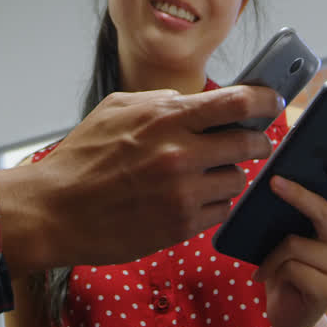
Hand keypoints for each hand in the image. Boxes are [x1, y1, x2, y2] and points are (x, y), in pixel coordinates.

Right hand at [0, 84, 281, 274]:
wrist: (55, 210)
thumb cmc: (82, 157)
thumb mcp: (116, 109)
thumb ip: (161, 100)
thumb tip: (196, 100)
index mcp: (166, 117)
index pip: (237, 102)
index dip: (264, 100)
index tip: (272, 102)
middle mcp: (180, 154)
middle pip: (250, 144)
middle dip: (255, 143)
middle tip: (250, 144)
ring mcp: (183, 193)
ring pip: (237, 180)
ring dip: (227, 176)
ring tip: (203, 175)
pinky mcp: (181, 226)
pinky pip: (220, 211)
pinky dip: (211, 204)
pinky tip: (188, 199)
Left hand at [254, 169, 326, 326]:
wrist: (285, 313)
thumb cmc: (284, 269)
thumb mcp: (287, 237)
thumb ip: (292, 216)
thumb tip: (277, 185)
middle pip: (325, 213)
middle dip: (298, 195)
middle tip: (274, 182)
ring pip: (296, 243)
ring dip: (272, 253)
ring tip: (263, 264)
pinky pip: (291, 267)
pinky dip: (271, 270)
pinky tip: (263, 277)